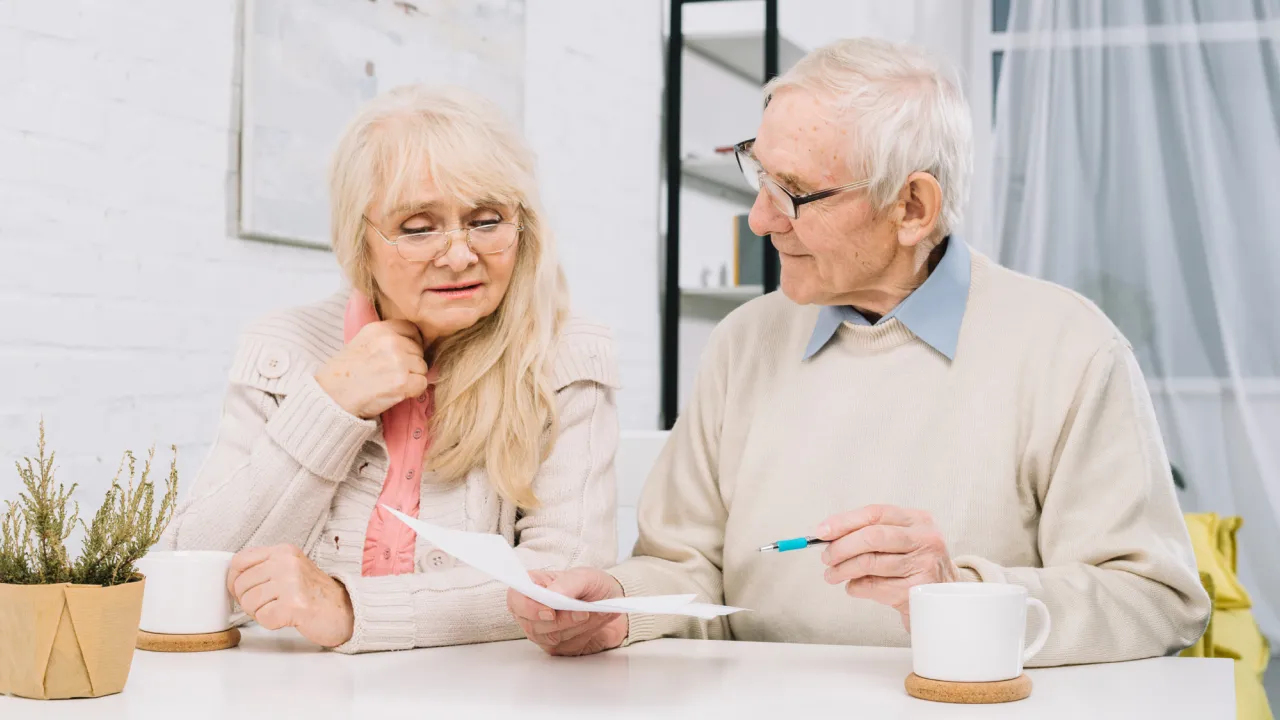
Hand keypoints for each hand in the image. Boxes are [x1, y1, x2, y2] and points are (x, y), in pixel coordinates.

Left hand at [227, 544, 354, 647]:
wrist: (345, 611)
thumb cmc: (313, 594)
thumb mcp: (290, 570)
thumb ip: (264, 568)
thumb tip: (232, 580)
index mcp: (283, 551)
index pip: (239, 561)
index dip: (233, 580)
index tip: (241, 591)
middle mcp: (287, 563)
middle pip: (241, 585)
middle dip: (248, 601)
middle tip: (268, 604)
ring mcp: (291, 582)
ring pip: (249, 603)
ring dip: (260, 613)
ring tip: (280, 610)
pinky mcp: (295, 604)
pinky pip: (263, 618)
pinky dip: (272, 623)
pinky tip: (287, 618)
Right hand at [314, 320, 427, 418]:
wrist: (331, 396)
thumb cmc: (345, 374)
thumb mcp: (361, 342)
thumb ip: (385, 338)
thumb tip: (414, 343)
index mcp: (379, 329)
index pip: (411, 329)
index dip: (411, 343)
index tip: (403, 355)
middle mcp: (390, 341)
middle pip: (419, 350)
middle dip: (411, 363)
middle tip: (391, 374)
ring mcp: (397, 360)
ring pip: (422, 368)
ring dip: (412, 378)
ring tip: (391, 383)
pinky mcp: (402, 380)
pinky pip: (422, 384)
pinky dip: (413, 391)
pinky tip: (397, 392)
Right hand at [507, 568, 627, 655]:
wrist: (613, 605)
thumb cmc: (593, 586)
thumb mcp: (585, 577)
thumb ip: (567, 584)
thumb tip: (554, 595)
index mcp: (533, 586)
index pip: (515, 599)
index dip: (528, 607)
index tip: (550, 611)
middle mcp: (531, 611)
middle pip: (532, 625)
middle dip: (561, 620)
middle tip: (583, 612)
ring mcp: (543, 632)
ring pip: (550, 638)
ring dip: (575, 627)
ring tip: (594, 613)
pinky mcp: (557, 647)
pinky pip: (566, 647)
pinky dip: (583, 635)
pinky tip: (594, 623)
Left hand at [817, 505, 960, 629]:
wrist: (945, 599)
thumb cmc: (912, 566)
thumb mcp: (899, 541)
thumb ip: (869, 533)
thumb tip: (826, 534)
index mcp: (918, 520)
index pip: (875, 513)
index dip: (844, 521)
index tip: (821, 532)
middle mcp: (925, 539)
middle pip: (872, 537)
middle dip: (841, 547)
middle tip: (826, 558)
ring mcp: (924, 565)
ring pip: (869, 563)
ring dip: (842, 570)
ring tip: (832, 575)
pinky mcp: (918, 591)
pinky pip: (874, 587)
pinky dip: (856, 587)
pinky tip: (855, 587)